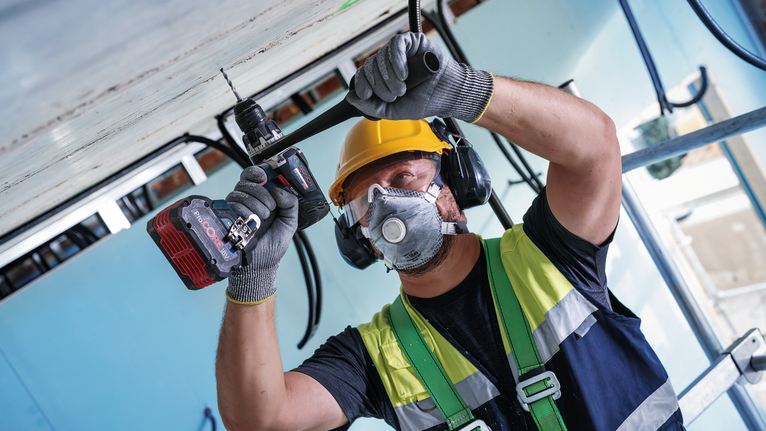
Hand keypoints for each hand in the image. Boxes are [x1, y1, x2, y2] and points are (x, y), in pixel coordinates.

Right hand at [225, 166, 297, 303]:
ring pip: (240, 191)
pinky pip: (232, 203)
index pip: (256, 176)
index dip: (258, 172)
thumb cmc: (273, 245)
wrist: (260, 265)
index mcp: (264, 198)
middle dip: (261, 192)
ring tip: (263, 218)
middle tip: (271, 207)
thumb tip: (279, 190)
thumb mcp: (290, 223)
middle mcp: (249, 200)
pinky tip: (251, 220)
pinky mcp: (229, 216)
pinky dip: (244, 210)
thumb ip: (291, 204)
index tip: (264, 177)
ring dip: (255, 203)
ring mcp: (238, 208)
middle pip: (247, 181)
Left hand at [346, 32, 493, 122]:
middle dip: (378, 85)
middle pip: (370, 66)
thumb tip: (351, 98)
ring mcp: (398, 52)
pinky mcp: (410, 42)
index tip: (366, 95)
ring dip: (389, 76)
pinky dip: (396, 60)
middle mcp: (388, 64)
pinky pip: (395, 45)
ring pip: (380, 56)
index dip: (361, 84)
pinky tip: (403, 73)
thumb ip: (371, 107)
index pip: (363, 75)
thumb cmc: (423, 102)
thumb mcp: (393, 111)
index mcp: (382, 78)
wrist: (446, 96)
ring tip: (402, 88)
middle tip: (394, 96)